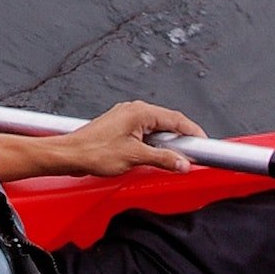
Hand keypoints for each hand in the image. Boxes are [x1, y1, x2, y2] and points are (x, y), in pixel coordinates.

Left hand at [48, 100, 204, 177]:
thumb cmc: (94, 152)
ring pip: (157, 129)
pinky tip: (155, 157)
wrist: (69, 155)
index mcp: (140, 112)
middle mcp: (134, 111)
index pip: (176, 119)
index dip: (193, 132)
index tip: (205, 145)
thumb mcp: (135, 158)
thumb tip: (182, 163)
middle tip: (193, 155)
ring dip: (167, 143)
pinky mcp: (120, 128)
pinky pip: (145, 134)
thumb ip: (162, 159)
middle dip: (182, 139)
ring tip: (175, 159)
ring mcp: (126, 118)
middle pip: (168, 123)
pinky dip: (154, 145)